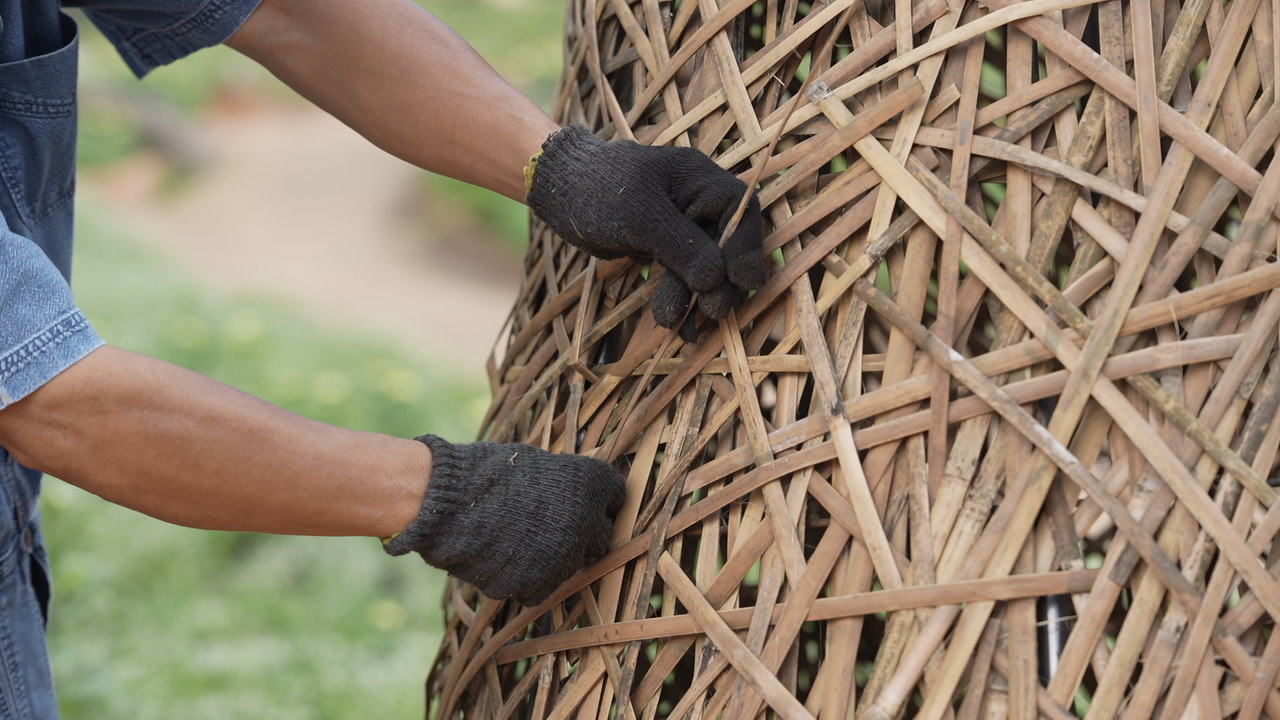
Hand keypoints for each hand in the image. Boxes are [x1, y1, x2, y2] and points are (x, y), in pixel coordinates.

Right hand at [383, 435, 625, 604]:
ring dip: (555, 558)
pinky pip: (540, 587)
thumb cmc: (486, 472)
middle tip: (554, 526)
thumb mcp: (535, 462)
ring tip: (518, 540)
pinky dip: (528, 578)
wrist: (447, 502)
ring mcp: (563, 559)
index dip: (601, 500)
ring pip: (571, 566)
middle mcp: (587, 523)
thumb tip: (574, 496)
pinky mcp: (536, 586)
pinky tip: (505, 559)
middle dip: (584, 533)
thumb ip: (564, 483)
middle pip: (602, 538)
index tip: (586, 500)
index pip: (617, 497)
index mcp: (590, 484)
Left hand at [526, 125, 766, 338]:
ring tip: (688, 331)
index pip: (740, 211)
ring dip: (699, 300)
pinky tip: (678, 327)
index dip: (746, 248)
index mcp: (700, 178)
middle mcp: (700, 200)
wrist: (561, 192)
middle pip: (727, 245)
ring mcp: (686, 226)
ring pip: (706, 267)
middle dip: (720, 283)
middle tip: (711, 313)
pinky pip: (685, 277)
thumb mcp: (640, 216)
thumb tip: (717, 281)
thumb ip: (681, 246)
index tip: (744, 283)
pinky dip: (682, 300)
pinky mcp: (669, 247)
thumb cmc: (598, 190)